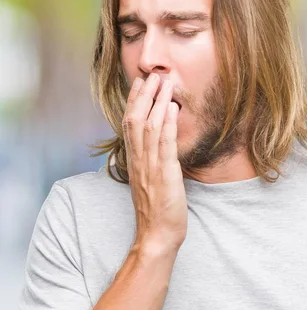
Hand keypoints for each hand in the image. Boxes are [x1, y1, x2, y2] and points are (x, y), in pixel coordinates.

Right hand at [122, 73, 187, 252]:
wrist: (157, 234)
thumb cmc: (156, 210)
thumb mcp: (149, 181)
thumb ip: (150, 161)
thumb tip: (156, 143)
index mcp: (135, 161)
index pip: (130, 124)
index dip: (134, 102)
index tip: (140, 82)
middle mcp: (139, 160)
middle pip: (136, 120)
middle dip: (144, 95)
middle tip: (152, 74)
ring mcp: (150, 166)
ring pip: (149, 127)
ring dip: (157, 102)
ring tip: (164, 82)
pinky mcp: (165, 174)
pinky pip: (164, 144)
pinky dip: (168, 124)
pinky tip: (173, 107)